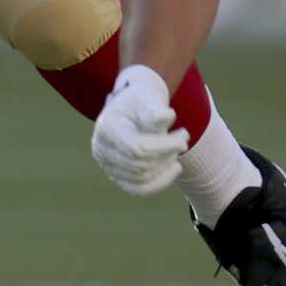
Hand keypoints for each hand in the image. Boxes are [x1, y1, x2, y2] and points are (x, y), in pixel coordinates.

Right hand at [91, 63, 189, 195]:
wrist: (134, 104)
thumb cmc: (143, 97)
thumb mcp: (149, 96)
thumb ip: (156, 108)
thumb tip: (168, 117)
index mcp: (106, 127)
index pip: (135, 148)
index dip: (163, 147)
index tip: (184, 137)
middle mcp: (101, 148)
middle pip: (138, 165)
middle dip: (166, 155)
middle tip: (183, 141)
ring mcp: (106, 164)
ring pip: (139, 179)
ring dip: (164, 169)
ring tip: (176, 152)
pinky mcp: (116, 175)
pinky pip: (138, 189)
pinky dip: (159, 183)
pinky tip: (174, 169)